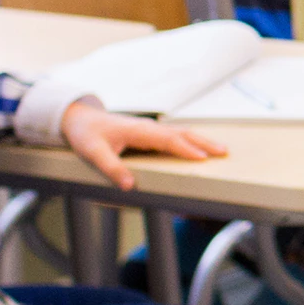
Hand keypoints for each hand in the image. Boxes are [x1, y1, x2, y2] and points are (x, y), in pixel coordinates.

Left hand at [59, 101, 228, 192]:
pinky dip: (191, 141)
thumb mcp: (92, 153)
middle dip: (204, 142)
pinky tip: (199, 148)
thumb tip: (129, 185)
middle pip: (182, 133)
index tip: (204, 158)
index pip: (168, 139)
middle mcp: (148, 128)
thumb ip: (111, 168)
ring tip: (220, 150)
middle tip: (224, 152)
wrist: (79, 118)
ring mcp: (150, 129)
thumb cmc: (86, 134)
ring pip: (181, 132)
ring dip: (201, 141)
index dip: (186, 149)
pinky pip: (175, 136)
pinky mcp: (149, 133)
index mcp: (138, 131)